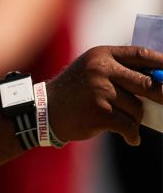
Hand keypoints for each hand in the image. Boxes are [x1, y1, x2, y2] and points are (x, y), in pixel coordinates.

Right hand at [47, 45, 162, 146]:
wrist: (42, 112)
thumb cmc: (73, 92)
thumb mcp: (91, 71)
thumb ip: (119, 70)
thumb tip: (159, 81)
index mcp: (101, 56)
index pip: (140, 54)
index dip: (162, 62)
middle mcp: (101, 70)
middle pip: (147, 82)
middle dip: (161, 95)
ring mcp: (100, 92)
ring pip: (138, 108)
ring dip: (135, 119)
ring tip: (123, 122)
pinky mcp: (99, 113)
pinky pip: (129, 125)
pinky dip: (132, 134)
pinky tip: (131, 138)